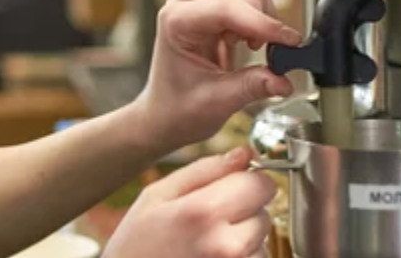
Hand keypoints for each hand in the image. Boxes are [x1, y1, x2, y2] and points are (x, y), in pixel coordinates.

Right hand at [103, 147, 275, 257]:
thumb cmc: (136, 246)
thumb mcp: (156, 196)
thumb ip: (204, 170)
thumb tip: (243, 154)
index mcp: (204, 212)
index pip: (260, 184)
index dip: (245, 182)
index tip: (230, 188)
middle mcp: (228, 246)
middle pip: (264, 212)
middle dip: (243, 212)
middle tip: (208, 222)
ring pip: (263, 241)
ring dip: (244, 239)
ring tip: (206, 246)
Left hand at [140, 0, 304, 147]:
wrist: (165, 115)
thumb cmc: (177, 108)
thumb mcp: (217, 102)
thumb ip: (252, 87)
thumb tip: (284, 80)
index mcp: (175, 22)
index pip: (225, 7)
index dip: (261, 23)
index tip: (288, 42)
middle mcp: (184, 3)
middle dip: (258, 6)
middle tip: (260, 44)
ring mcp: (197, 2)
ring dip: (260, 9)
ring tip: (252, 44)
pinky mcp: (212, 7)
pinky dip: (258, 13)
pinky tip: (249, 41)